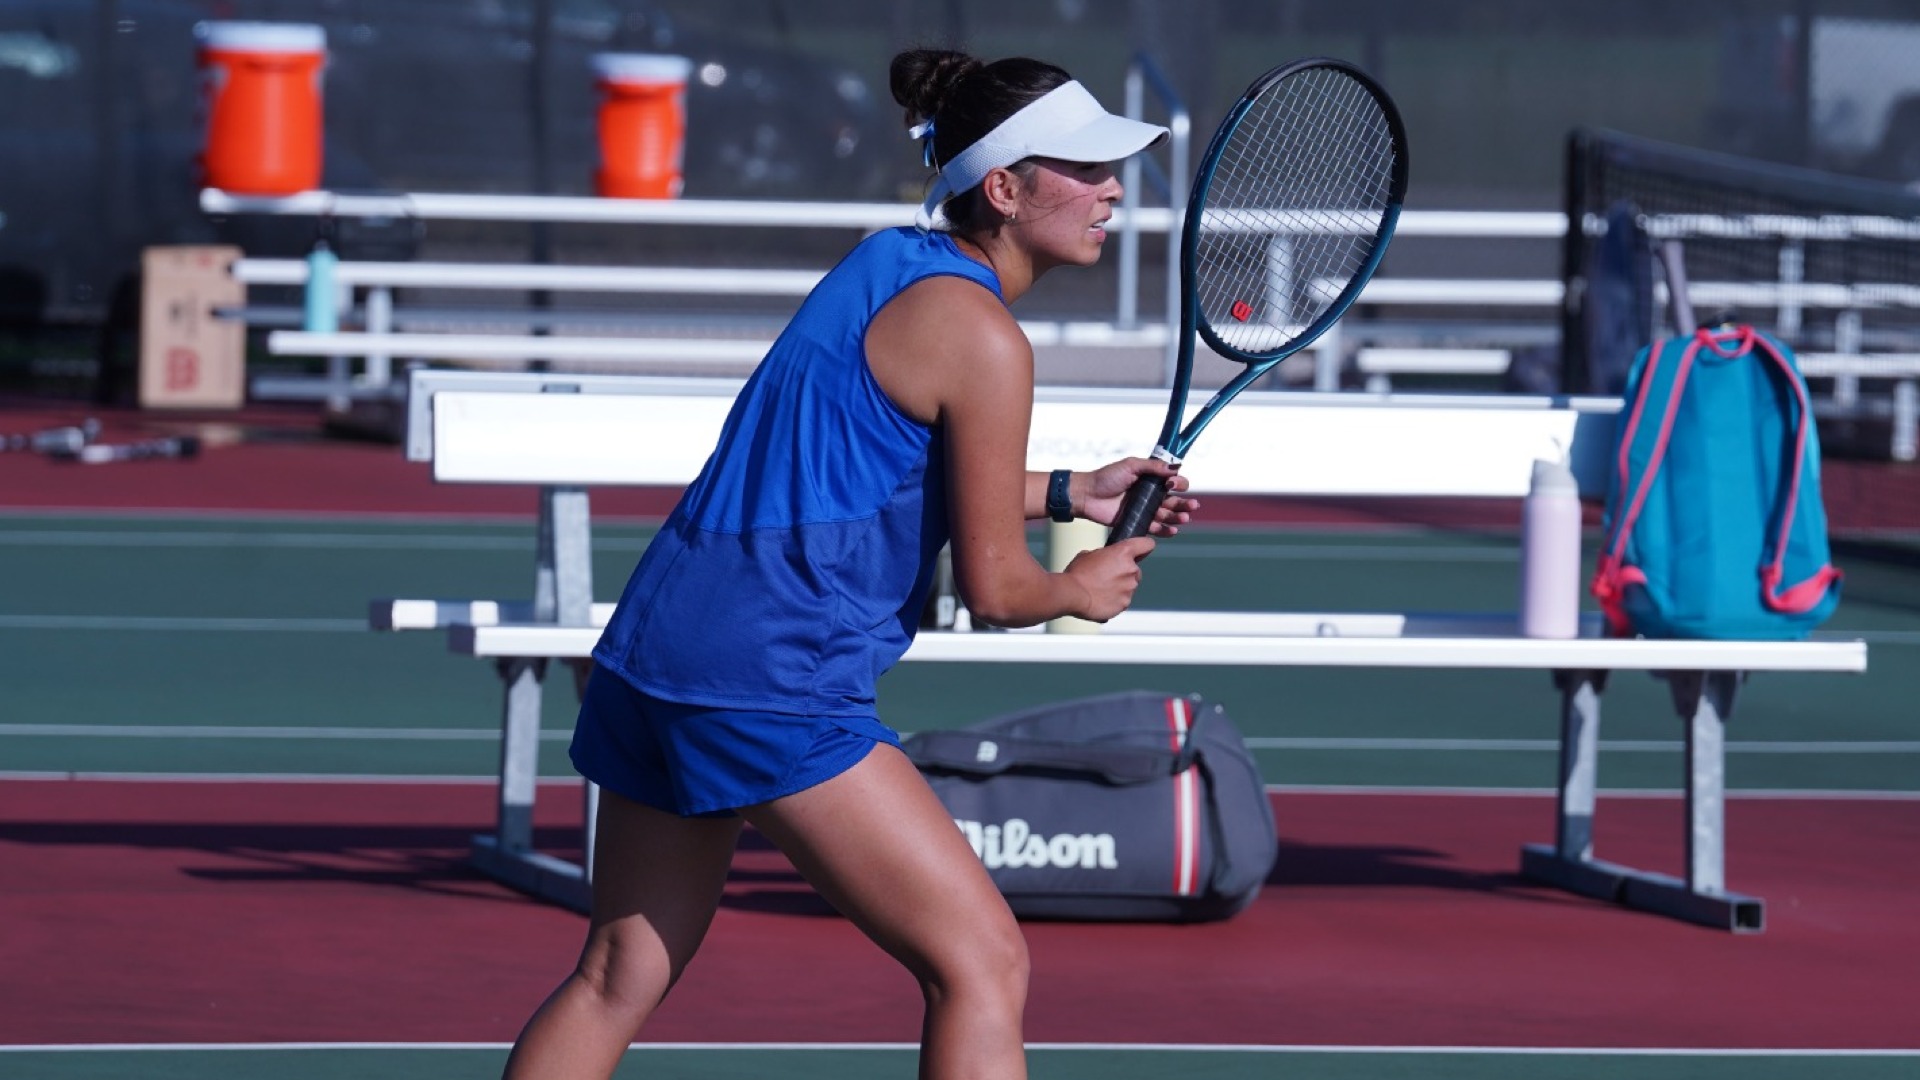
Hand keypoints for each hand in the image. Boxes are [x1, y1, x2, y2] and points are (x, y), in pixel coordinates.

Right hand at [1064, 536, 1154, 621]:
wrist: (1072, 595)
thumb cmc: (1077, 573)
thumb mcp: (1088, 554)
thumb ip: (1104, 555)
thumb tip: (1107, 560)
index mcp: (1123, 552)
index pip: (1146, 544)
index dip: (1143, 546)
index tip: (1140, 551)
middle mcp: (1131, 570)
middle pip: (1135, 569)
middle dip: (1124, 573)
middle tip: (1107, 576)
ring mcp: (1129, 588)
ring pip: (1129, 586)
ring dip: (1119, 587)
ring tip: (1100, 590)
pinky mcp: (1125, 604)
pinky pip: (1123, 601)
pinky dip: (1115, 601)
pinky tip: (1101, 599)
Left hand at [1079, 457, 1198, 536]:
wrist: (1087, 495)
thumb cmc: (1106, 477)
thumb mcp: (1130, 466)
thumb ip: (1152, 467)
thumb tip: (1175, 467)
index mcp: (1150, 480)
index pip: (1172, 481)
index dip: (1178, 483)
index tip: (1172, 484)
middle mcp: (1150, 495)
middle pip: (1174, 500)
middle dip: (1185, 504)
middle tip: (1192, 507)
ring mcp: (1144, 510)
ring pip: (1167, 515)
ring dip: (1178, 517)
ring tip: (1183, 519)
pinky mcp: (1137, 522)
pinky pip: (1155, 528)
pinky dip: (1165, 530)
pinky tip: (1172, 530)